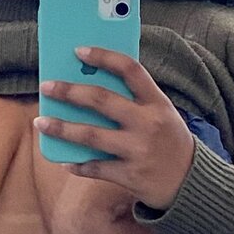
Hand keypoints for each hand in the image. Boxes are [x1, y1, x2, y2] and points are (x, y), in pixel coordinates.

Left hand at [35, 46, 195, 209]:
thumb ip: (136, 101)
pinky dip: (78, 165)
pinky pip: (96, 167)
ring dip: (61, 128)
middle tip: (46, 87)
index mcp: (157, 103)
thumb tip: (91, 85)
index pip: (130, 70)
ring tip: (40, 122)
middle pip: (101, 100)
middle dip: (69, 92)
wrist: (192, 182)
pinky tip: (64, 161)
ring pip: (91, 136)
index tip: (79, 51)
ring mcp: (138, 151)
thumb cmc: (170, 142)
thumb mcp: (163, 114)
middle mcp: (147, 124)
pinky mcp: (130, 175)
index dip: (103, 57)